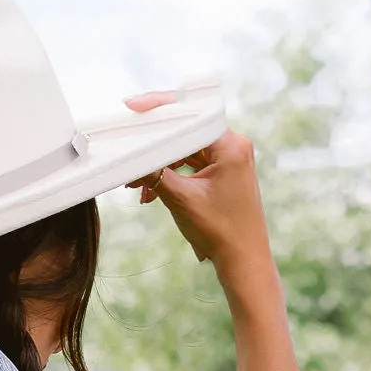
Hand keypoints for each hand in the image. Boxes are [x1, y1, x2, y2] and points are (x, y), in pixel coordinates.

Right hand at [122, 102, 272, 284]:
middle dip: (156, 145)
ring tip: (139, 185)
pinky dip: (172, 174)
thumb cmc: (220, 232)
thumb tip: (127, 159)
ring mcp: (230, 159)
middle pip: (186, 129)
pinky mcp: (224, 172)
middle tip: (131, 151)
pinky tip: (152, 191)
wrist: (243, 261)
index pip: (191, 114)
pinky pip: (192, 163)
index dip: (160, 110)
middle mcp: (234, 146)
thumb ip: (153, 174)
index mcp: (230, 145)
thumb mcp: (180, 199)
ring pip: (186, 148)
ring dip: (161, 164)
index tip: (135, 108)